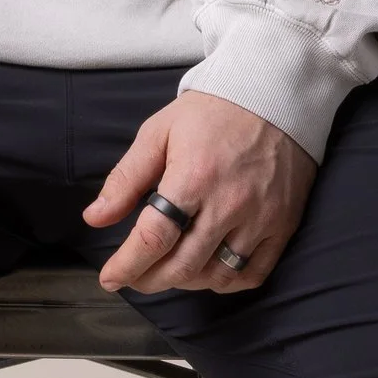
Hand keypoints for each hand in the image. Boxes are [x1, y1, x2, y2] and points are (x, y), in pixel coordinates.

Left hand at [85, 90, 314, 295]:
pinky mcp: (283, 224)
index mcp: (193, 177)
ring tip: (168, 270)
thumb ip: (126, 178)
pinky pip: (253, 273)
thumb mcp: (158, 133)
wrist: (274, 95)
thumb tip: (94, 218)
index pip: (153, 238)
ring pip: (217, 276)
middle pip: (183, 266)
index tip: (109, 278)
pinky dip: (226, 282)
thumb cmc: (211, 113)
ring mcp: (261, 218)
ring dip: (186, 282)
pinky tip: (208, 272)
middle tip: (134, 278)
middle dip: (149, 280)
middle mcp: (229, 204)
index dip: (126, 265)